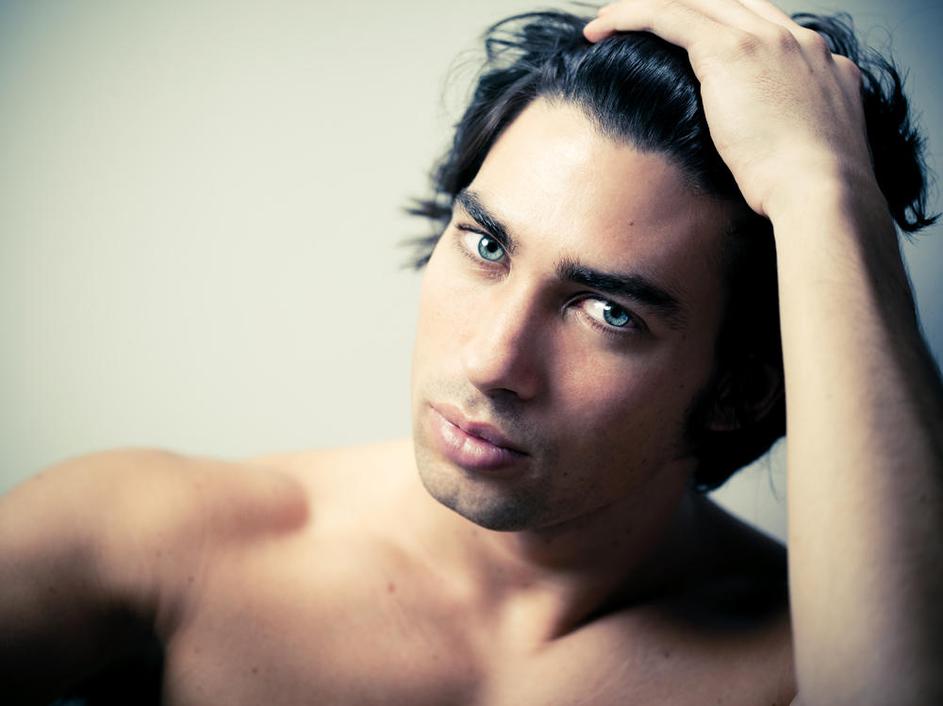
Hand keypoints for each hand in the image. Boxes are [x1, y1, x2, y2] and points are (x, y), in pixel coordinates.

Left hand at [584, 0, 873, 219]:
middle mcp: (793, 39)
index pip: (760, 24)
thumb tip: (765, 144)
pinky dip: (631, 16)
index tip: (687, 38)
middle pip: (726, 2)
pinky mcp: (731, 52)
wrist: (823, 190)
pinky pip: (668, 16)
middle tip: (638, 19)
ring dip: (643, 8)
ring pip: (694, 2)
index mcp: (817, 61)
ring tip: (606, 23)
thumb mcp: (809, 151)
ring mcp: (764, 41)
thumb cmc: (812, 190)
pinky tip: (602, 29)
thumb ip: (790, 131)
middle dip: (681, 7)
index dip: (718, 24)